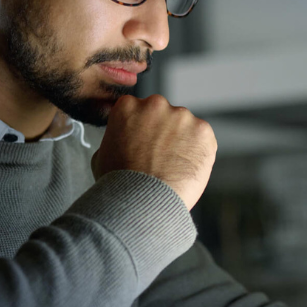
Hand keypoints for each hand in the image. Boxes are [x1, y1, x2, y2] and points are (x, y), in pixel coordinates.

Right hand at [91, 94, 216, 209]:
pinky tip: (186, 168)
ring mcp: (181, 116)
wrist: (141, 201)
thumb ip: (116, 138)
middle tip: (159, 158)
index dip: (142, 129)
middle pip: (164, 115)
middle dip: (164, 132)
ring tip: (172, 167)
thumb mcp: (102, 154)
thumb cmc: (119, 183)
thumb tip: (123, 141)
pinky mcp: (203, 130)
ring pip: (185, 126)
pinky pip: (203, 139)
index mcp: (128, 107)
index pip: (138, 110)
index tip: (143, 144)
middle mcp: (155, 104)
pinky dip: (199, 152)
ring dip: (182, 142)